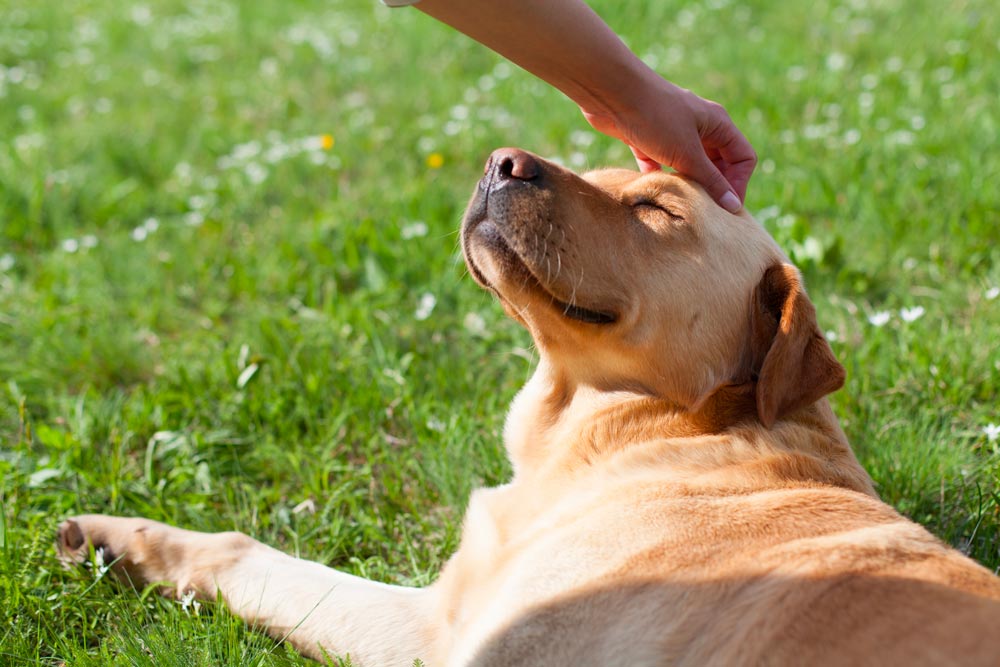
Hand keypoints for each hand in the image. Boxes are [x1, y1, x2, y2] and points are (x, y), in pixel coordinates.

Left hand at [581, 76, 755, 212]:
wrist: (611, 93)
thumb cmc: (655, 117)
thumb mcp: (687, 153)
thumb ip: (711, 181)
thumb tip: (734, 206)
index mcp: (717, 124)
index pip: (743, 157)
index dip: (739, 183)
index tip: (725, 208)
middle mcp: (698, 127)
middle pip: (717, 163)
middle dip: (713, 187)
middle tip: (703, 212)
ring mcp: (672, 132)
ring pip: (688, 166)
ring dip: (687, 184)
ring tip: (681, 205)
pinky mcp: (647, 139)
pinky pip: (660, 164)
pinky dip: (660, 178)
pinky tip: (655, 192)